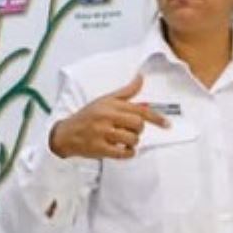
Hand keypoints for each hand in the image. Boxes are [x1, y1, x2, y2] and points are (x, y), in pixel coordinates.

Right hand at [48, 75, 169, 159]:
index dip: (156, 118)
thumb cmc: (88, 116)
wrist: (66, 133)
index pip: (140, 110)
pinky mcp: (99, 148)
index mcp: (110, 105)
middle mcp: (107, 117)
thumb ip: (126, 92)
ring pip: (132, 139)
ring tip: (123, 140)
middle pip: (138, 124)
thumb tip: (140, 78)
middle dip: (138, 130)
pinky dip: (128, 153)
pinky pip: (124, 153)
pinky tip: (123, 150)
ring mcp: (103, 133)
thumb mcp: (105, 100)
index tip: (167, 124)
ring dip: (132, 142)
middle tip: (130, 130)